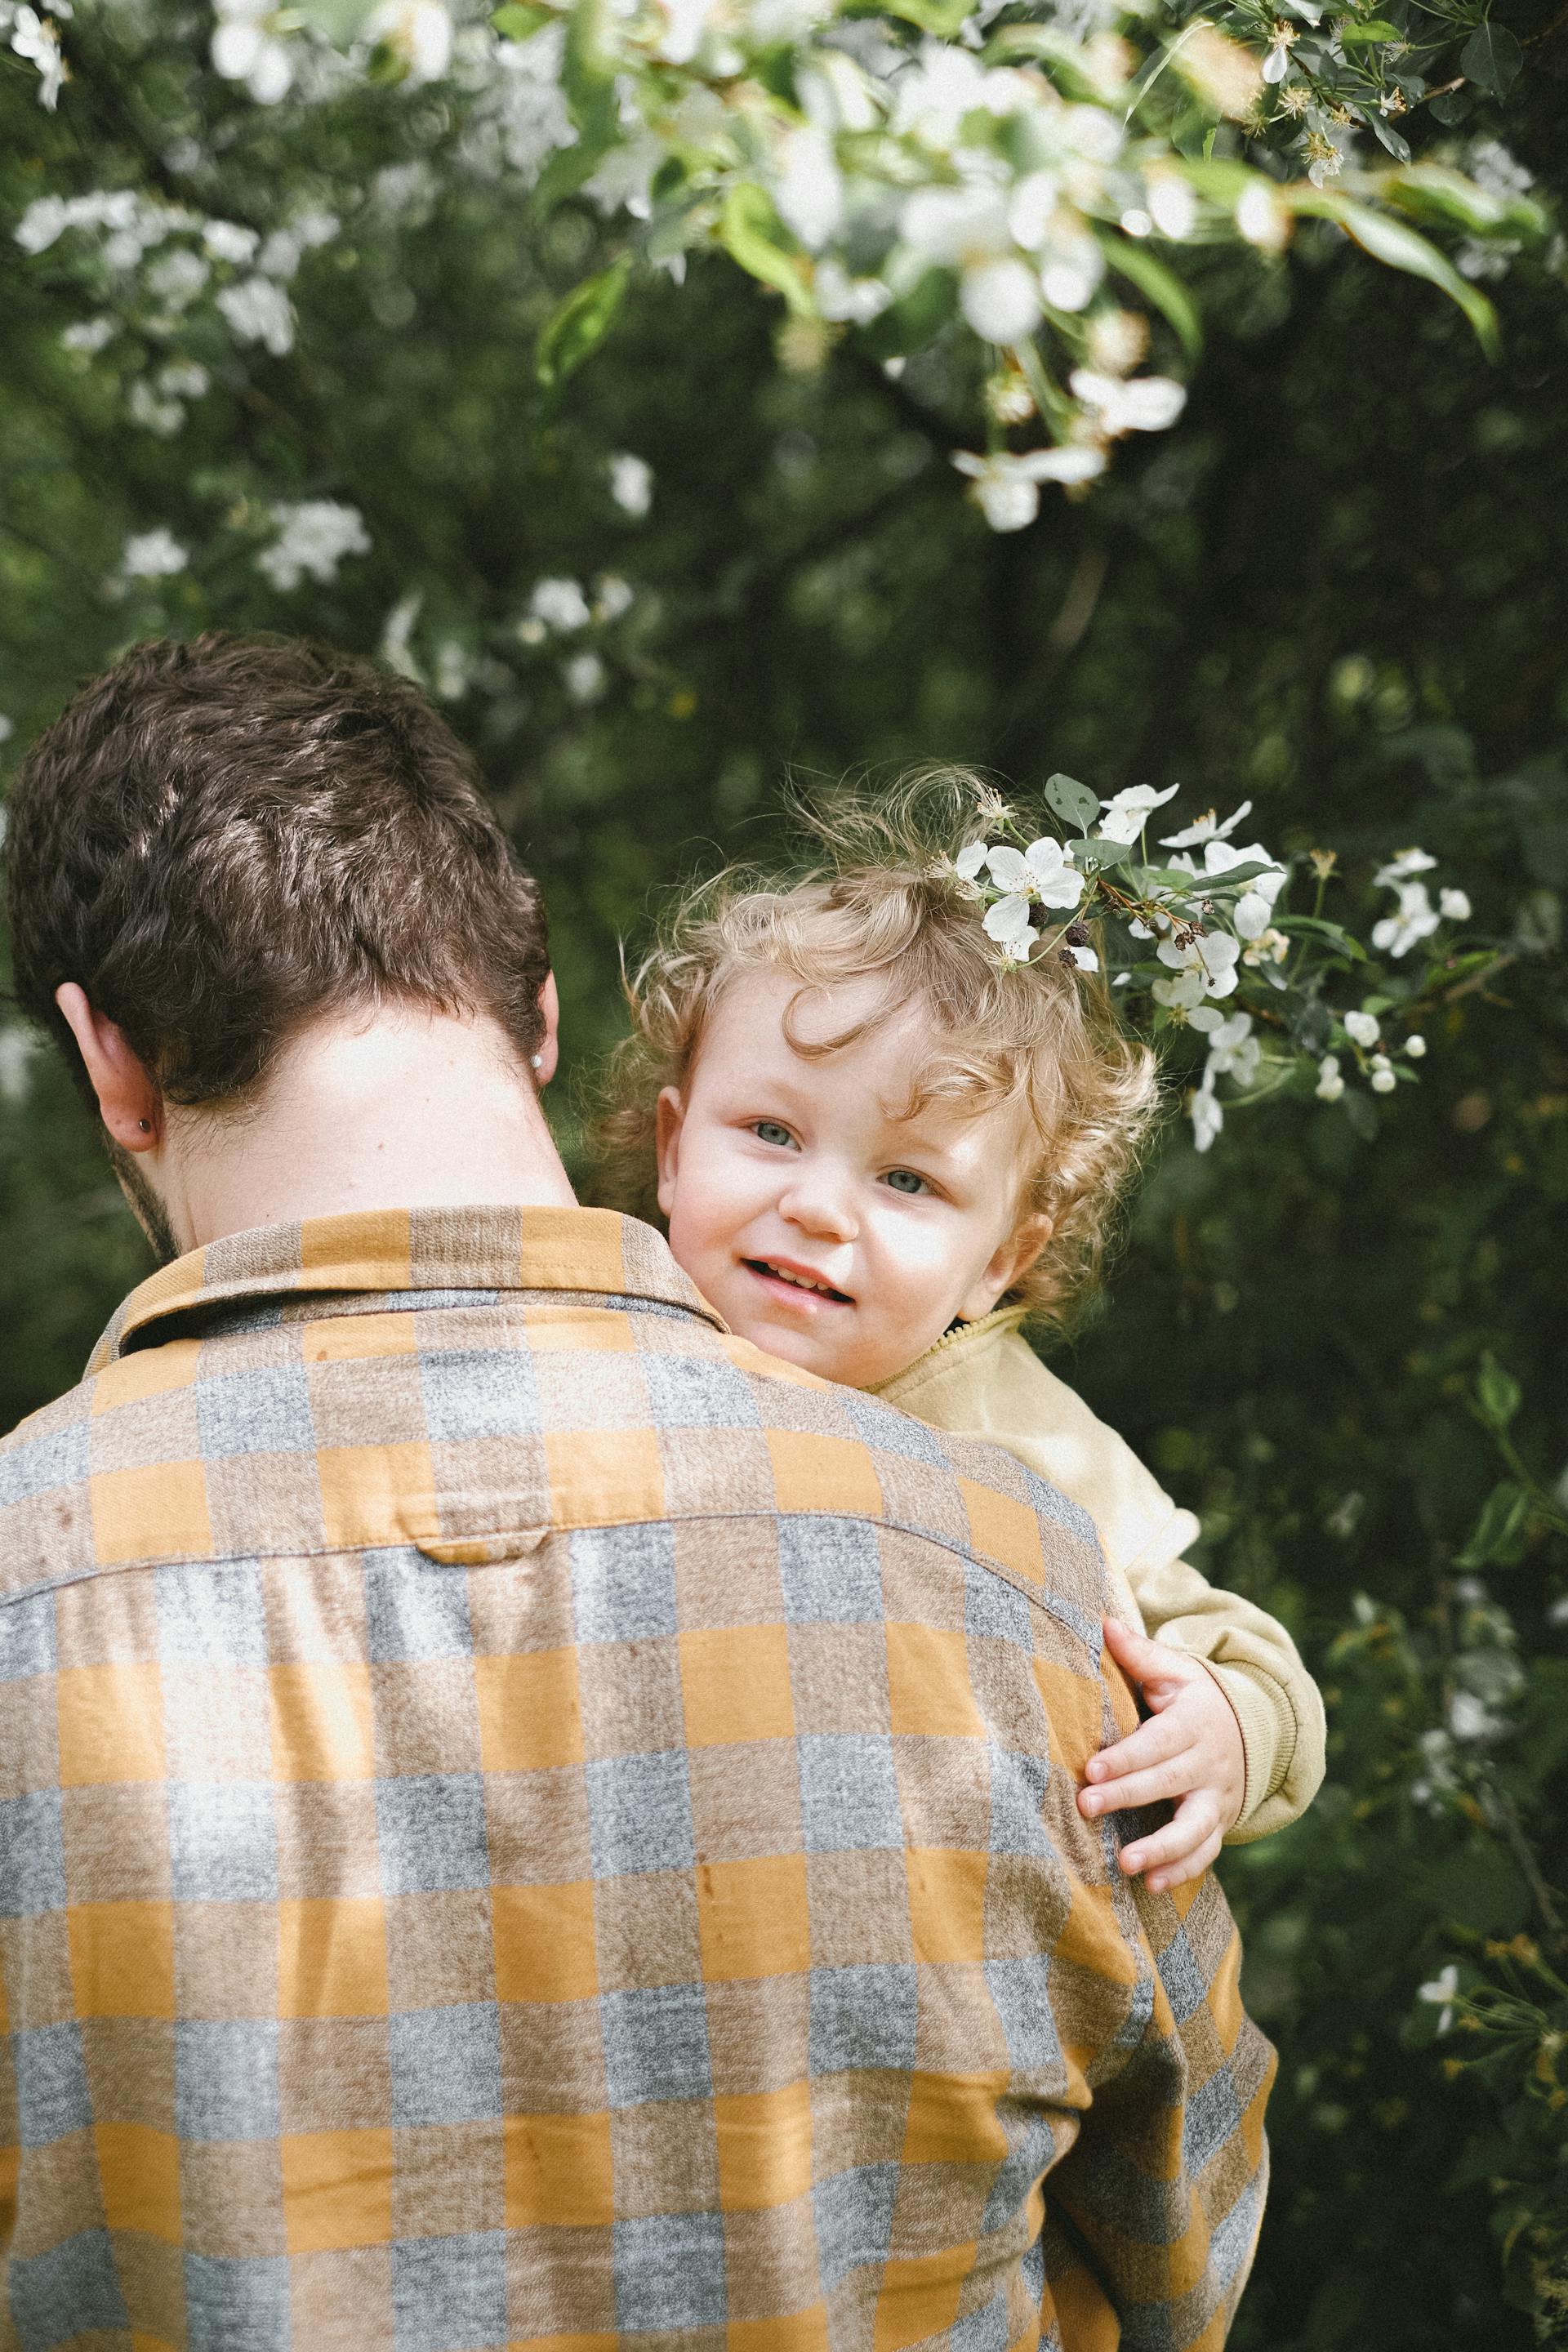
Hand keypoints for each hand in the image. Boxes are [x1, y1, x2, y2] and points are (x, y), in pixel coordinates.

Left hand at [1076, 1617, 1245, 1891]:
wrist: (1253, 1730)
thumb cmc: (1197, 1697)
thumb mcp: (1177, 1671)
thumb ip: (1140, 1654)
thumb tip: (1103, 1622)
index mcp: (1194, 1723)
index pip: (1158, 1742)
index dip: (1126, 1757)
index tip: (1091, 1768)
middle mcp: (1209, 1764)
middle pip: (1167, 1783)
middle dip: (1127, 1796)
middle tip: (1086, 1806)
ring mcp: (1217, 1799)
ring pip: (1194, 1829)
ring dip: (1162, 1849)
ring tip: (1125, 1864)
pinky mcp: (1218, 1825)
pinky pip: (1205, 1853)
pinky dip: (1182, 1871)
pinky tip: (1152, 1886)